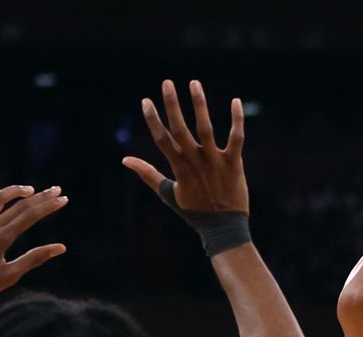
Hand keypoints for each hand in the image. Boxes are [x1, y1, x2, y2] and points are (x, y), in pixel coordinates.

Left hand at [0, 185, 67, 302]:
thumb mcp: (10, 276)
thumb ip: (34, 258)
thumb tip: (60, 248)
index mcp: (2, 238)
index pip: (30, 215)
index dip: (48, 206)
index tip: (63, 199)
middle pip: (20, 205)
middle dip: (41, 196)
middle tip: (57, 190)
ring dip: (15, 190)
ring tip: (30, 190)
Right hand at [123, 79, 247, 213]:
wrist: (223, 229)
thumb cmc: (195, 211)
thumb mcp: (168, 193)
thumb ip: (148, 174)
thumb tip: (125, 160)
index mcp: (179, 168)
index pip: (161, 139)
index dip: (152, 119)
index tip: (145, 100)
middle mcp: (195, 162)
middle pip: (180, 129)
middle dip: (172, 104)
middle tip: (167, 82)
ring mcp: (215, 162)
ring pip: (206, 129)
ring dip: (199, 105)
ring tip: (194, 82)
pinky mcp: (234, 164)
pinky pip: (236, 138)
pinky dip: (237, 120)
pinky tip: (236, 101)